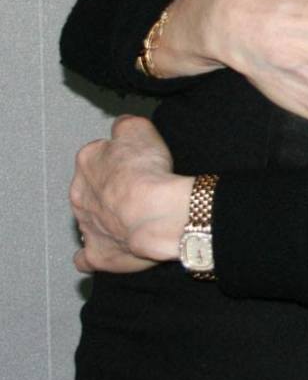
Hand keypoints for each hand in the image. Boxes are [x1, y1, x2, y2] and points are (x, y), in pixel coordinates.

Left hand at [71, 115, 190, 273]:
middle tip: (136, 186)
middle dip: (108, 187)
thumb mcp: (140, 128)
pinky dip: (95, 251)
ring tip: (131, 215)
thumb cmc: (148, 174)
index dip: (119, 155)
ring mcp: (87, 225)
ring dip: (104, 216)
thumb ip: (126, 124)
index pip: (98, 152)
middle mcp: (80, 193)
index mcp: (88, 160)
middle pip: (91, 186)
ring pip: (89, 218)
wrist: (156, 214)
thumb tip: (122, 125)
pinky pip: (88, 255)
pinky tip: (110, 246)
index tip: (134, 159)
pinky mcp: (98, 253)